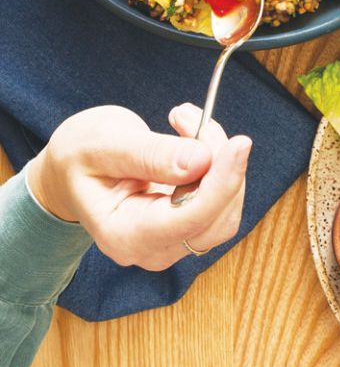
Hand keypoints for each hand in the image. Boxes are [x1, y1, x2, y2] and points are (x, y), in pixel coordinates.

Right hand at [27, 104, 250, 269]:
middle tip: (190, 117)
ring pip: (226, 206)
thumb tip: (202, 160)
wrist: (72, 169)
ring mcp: (174, 240)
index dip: (221, 182)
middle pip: (216, 215)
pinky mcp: (190, 224)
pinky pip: (222, 198)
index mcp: (123, 237)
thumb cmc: (79, 157)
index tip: (240, 144)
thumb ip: (151, 154)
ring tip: (185, 120)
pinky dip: (218, 162)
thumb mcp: (103, 144)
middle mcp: (153, 250)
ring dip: (220, 157)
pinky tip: (193, 135)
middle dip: (218, 161)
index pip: (189, 219)